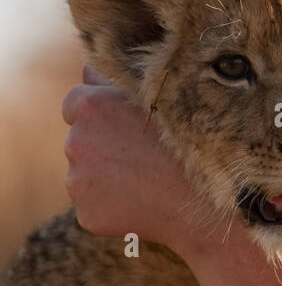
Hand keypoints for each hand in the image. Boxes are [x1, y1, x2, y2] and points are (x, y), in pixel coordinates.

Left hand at [62, 65, 200, 254]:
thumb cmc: (189, 140)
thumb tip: (90, 71)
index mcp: (89, 106)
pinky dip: (111, 205)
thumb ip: (115, 81)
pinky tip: (143, 201)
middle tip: (142, 154)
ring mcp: (77, 181)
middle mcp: (75, 141)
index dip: (100, 113)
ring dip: (105, 176)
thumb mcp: (158, 97)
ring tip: (146, 179)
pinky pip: (94, 205)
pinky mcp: (86, 214)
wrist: (203, 200)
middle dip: (101, 145)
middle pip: (80, 140)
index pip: (75, 104)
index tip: (122, 125)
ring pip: (85, 174)